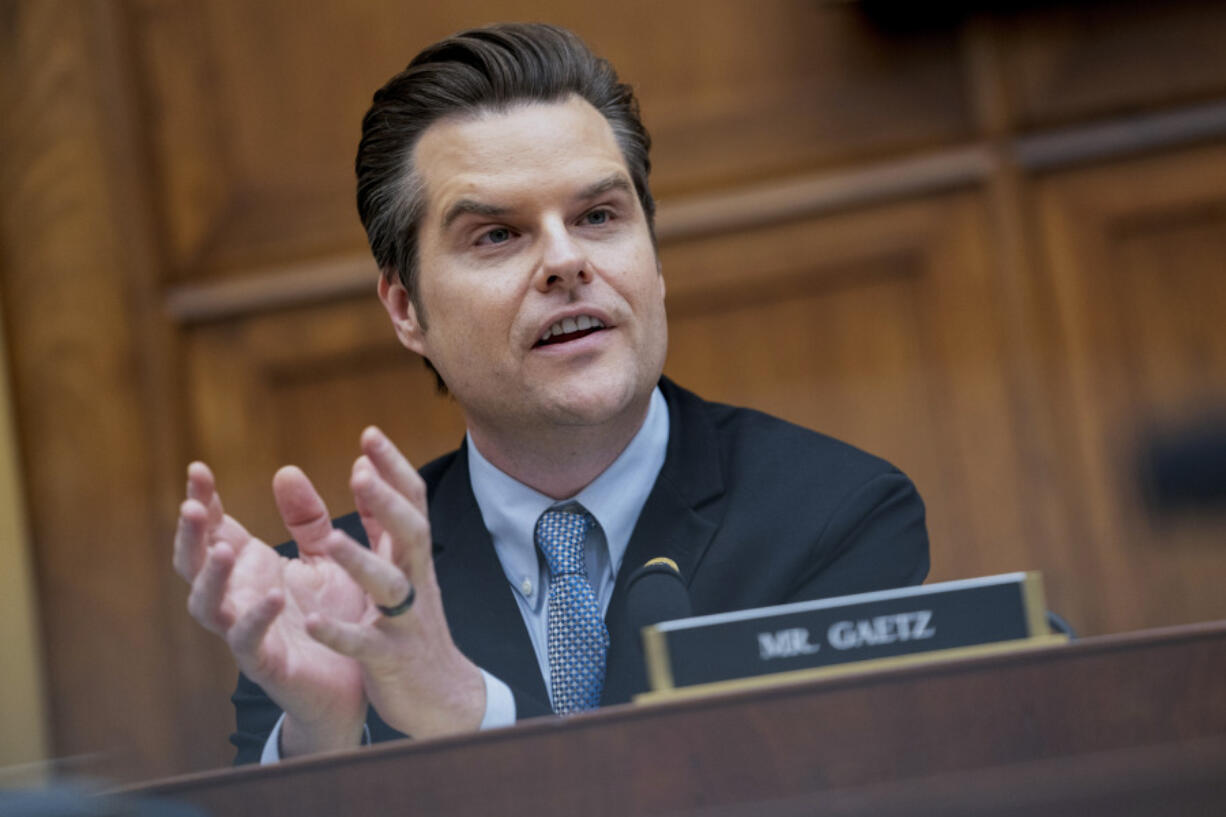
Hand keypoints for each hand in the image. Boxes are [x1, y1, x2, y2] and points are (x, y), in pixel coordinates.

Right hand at [173, 463, 368, 754]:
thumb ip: (307, 519)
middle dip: (190, 536)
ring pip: (208, 606)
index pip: (214, 530)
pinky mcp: (267, 664)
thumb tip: (286, 469)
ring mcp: (246, 632)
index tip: (197, 468)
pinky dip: (255, 620)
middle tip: (191, 506)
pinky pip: (249, 643)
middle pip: (195, 564)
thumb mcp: (324, 557)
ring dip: (211, 578)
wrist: (356, 681)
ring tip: (224, 550)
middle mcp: (239, 598)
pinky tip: (271, 597)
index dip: (202, 501)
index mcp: (251, 569)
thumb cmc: (332, 615)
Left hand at [305, 426, 485, 738]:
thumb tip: (362, 463)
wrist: (442, 694)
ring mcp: (406, 621)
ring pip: (391, 586)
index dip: (394, 468)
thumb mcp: (401, 565)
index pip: (412, 504)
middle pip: (412, 534)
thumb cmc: (413, 623)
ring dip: (363, 562)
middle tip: (361, 470)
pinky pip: (366, 645)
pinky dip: (341, 634)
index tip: (370, 433)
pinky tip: (313, 623)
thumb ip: (378, 519)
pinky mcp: (391, 660)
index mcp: (412, 558)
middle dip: (389, 502)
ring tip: (331, 540)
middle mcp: (415, 582)